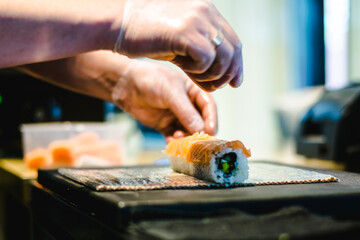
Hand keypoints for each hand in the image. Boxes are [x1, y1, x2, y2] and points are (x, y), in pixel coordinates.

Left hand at [111, 59, 216, 141]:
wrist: (126, 85)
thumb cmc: (150, 80)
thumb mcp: (170, 92)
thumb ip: (186, 112)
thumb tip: (200, 130)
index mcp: (194, 91)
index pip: (208, 106)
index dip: (212, 119)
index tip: (211, 131)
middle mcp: (188, 105)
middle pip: (201, 122)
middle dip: (199, 131)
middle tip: (195, 140)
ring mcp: (177, 116)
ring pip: (188, 132)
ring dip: (186, 138)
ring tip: (178, 138)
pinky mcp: (166, 126)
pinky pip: (174, 137)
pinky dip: (174, 142)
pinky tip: (171, 142)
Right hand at [114, 0, 242, 91]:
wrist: (117, 24)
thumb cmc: (143, 32)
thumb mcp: (178, 37)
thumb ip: (199, 46)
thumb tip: (220, 67)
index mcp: (205, 9)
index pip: (232, 39)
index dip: (235, 63)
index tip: (234, 81)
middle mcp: (205, 11)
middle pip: (233, 49)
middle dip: (228, 73)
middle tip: (216, 87)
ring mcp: (197, 20)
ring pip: (223, 57)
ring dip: (211, 75)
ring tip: (195, 78)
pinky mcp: (186, 33)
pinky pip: (206, 60)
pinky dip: (198, 71)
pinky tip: (183, 68)